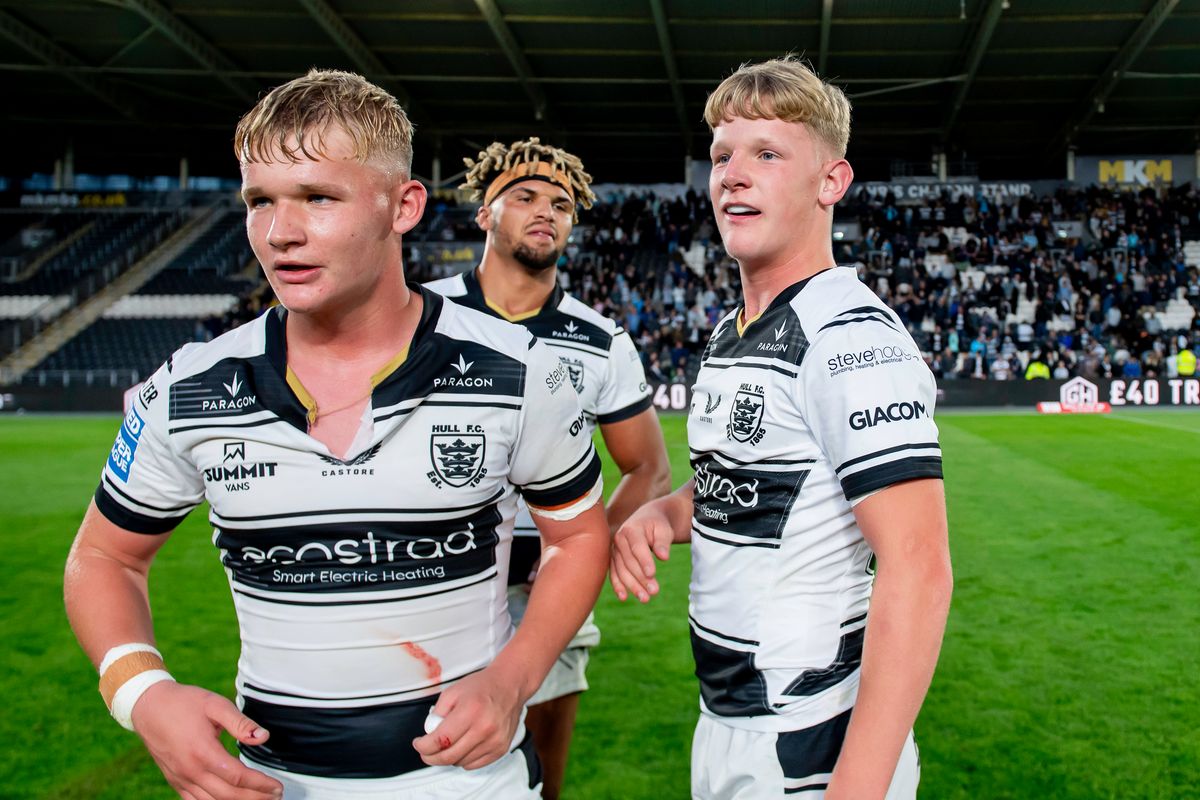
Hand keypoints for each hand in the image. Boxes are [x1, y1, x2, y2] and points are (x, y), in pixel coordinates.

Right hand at [131, 681, 282, 799]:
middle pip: (228, 796)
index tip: (277, 786)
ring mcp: (181, 778)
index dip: (260, 784)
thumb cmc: (184, 703)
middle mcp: (190, 770)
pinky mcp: (175, 781)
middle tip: (276, 796)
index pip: (238, 777)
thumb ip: (240, 723)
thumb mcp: (215, 705)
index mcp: (203, 752)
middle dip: (255, 798)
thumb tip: (264, 737)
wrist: (149, 707)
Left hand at [411, 668, 523, 770]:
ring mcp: (495, 741)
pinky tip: (462, 746)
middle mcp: (485, 728)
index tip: (418, 743)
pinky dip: (463, 759)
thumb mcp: (452, 692)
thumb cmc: (481, 687)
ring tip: (448, 743)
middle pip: (449, 756)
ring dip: (448, 757)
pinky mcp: (500, 749)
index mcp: (471, 711)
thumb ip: (437, 714)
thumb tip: (428, 735)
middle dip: (431, 757)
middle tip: (425, 751)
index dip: (424, 746)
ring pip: (460, 762)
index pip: (441, 740)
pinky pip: (473, 764)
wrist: (510, 685)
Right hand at [610, 500, 675, 602]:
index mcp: (631, 529)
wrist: (646, 519)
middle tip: (654, 592)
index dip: (644, 561)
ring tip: (645, 599)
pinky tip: (624, 597)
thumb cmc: (658, 525)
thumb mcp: (664, 529)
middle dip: (641, 578)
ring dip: (632, 586)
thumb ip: (663, 542)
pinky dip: (618, 585)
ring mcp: (614, 549)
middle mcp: (619, 539)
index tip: (652, 574)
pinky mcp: (614, 559)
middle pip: (629, 562)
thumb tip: (663, 557)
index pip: (638, 547)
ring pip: (621, 570)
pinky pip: (614, 573)